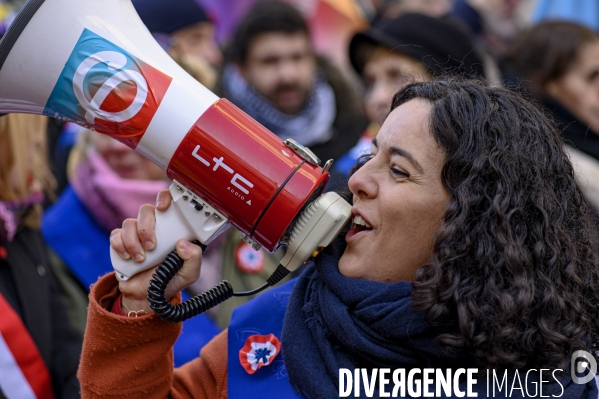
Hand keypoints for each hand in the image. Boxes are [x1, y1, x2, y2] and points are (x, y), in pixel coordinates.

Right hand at [109, 189, 202, 313]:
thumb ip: (193, 259)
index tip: (163, 208)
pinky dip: (120, 246)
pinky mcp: (121, 241)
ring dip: (133, 242)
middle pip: (146, 210)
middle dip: (146, 228)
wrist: (146, 296)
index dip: (164, 198)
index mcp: (172, 228)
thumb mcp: (189, 274)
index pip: (169, 202)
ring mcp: (136, 233)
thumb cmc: (169, 280)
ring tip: (141, 260)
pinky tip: (128, 258)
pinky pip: (116, 234)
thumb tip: (183, 243)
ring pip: (129, 223)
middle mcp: (155, 227)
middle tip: (152, 247)